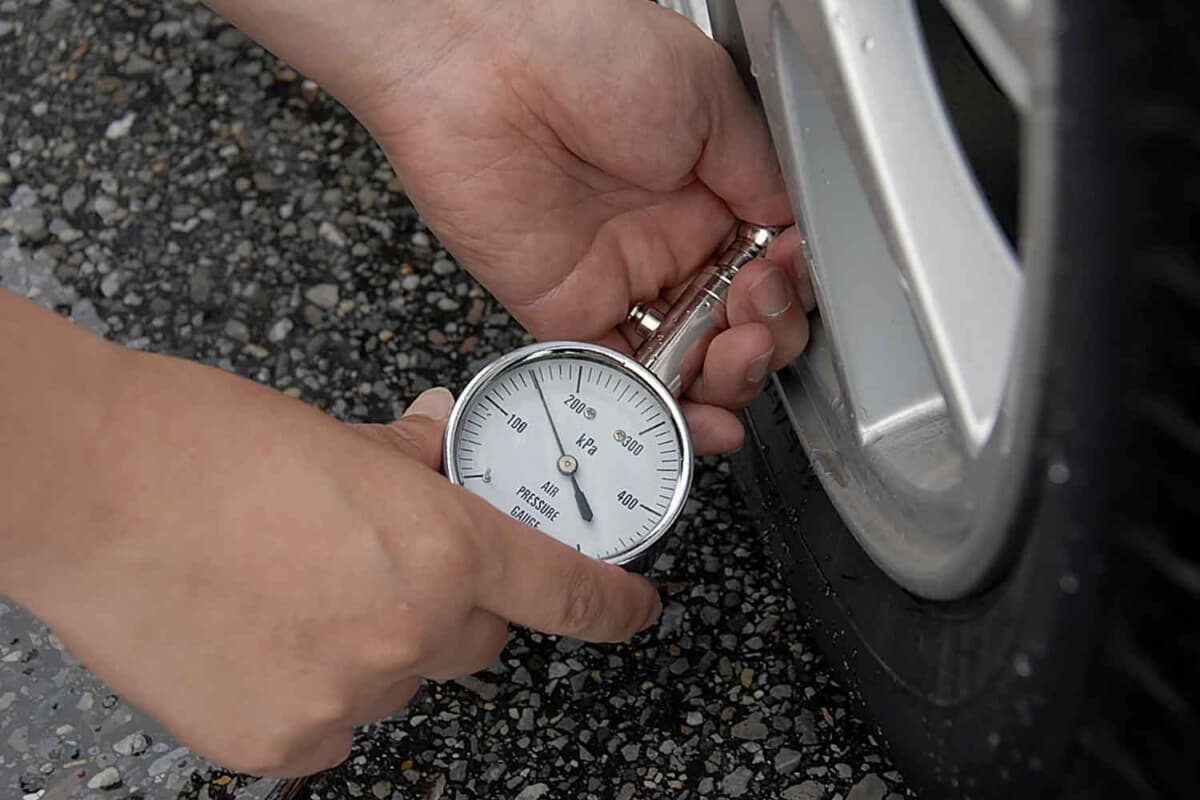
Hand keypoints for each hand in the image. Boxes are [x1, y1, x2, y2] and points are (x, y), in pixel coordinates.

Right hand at [1, 338, 659, 776]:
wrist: (85, 485)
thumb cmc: (199, 442)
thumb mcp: (337, 436)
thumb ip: (411, 461)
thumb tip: (438, 443)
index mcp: (442, 546)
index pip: (564, 591)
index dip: (610, 604)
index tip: (631, 610)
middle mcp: (411, 631)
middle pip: (474, 640)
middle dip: (449, 609)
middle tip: (380, 570)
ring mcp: (347, 696)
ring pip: (397, 681)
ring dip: (369, 647)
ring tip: (289, 593)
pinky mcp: (280, 743)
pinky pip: (330, 726)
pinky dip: (310, 690)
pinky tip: (258, 637)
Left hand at [210, 0, 814, 454]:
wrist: (481, 60)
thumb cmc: (584, 49)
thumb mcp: (708, 98)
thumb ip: (757, 176)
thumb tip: (794, 231)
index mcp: (705, 189)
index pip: (766, 269)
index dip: (785, 291)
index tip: (783, 281)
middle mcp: (663, 238)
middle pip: (732, 325)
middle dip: (761, 341)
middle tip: (755, 316)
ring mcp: (617, 277)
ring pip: (684, 362)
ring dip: (722, 382)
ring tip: (733, 365)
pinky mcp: (565, 310)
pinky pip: (618, 374)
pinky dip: (658, 405)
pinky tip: (693, 409)